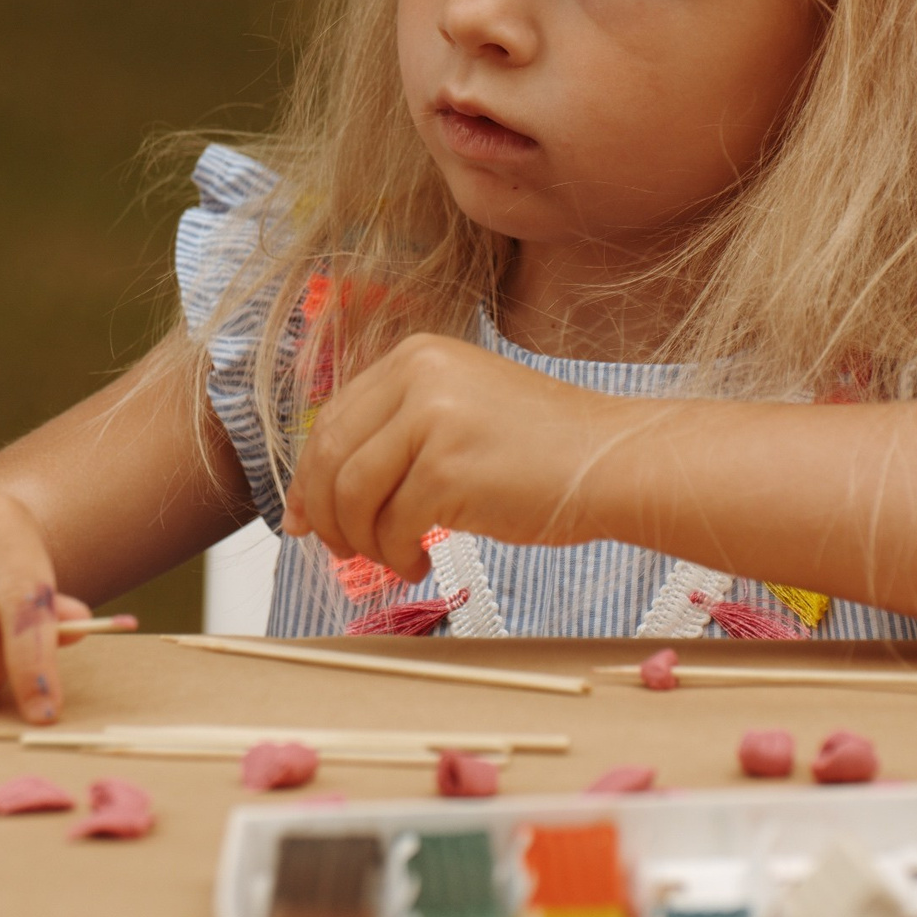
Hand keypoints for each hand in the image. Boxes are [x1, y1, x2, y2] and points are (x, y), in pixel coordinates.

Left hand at [282, 334, 642, 578]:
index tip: (307, 519)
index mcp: (416, 355)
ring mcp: (433, 417)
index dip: (311, 477)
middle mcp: (419, 373)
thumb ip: (393, 437)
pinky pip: (392, 523)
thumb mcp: (458, 413)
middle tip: (339, 549)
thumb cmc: (540, 449)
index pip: (333, 418)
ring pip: (354, 493)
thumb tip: (313, 504)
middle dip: (326, 513)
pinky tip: (419, 561)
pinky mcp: (449, 466)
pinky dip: (395, 554)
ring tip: (392, 558)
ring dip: (362, 540)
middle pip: (331, 455)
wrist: (609, 460)